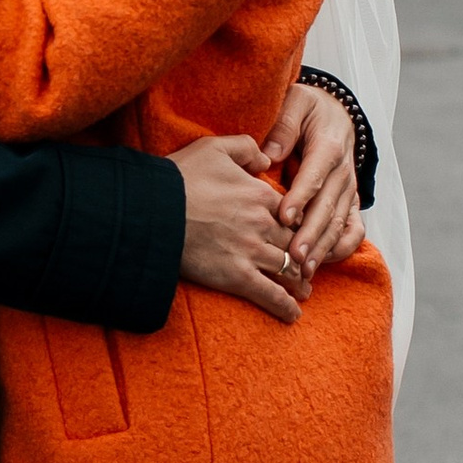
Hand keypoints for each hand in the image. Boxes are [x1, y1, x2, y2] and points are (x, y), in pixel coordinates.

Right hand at [172, 133, 307, 325]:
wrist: (154, 208)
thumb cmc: (180, 177)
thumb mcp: (214, 147)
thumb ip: (246, 148)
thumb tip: (266, 160)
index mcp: (260, 195)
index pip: (292, 213)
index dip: (298, 224)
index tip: (299, 232)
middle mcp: (263, 224)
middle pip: (294, 243)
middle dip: (304, 255)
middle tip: (308, 266)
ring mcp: (251, 252)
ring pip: (288, 269)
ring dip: (300, 282)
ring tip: (305, 291)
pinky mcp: (236, 276)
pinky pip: (269, 294)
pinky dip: (285, 306)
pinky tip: (293, 314)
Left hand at [263, 81, 363, 271]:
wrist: (336, 114)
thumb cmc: (308, 110)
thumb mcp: (295, 102)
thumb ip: (283, 126)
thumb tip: (268, 155)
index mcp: (328, 146)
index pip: (314, 176)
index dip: (300, 198)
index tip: (283, 217)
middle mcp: (343, 172)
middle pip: (327, 207)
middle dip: (310, 234)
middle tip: (292, 256)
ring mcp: (349, 190)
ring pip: (339, 223)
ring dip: (323, 248)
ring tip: (304, 269)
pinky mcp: (351, 202)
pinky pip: (353, 229)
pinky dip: (342, 247)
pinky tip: (323, 262)